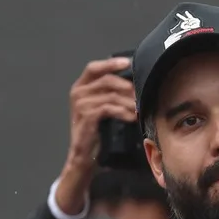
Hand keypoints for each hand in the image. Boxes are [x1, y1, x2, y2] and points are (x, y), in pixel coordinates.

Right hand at [56, 57, 135, 214]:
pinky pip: (109, 108)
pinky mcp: (86, 116)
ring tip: (138, 109)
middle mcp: (78, 93)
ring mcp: (80, 104)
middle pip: (106, 80)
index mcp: (80, 87)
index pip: (94, 67)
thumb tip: (134, 84)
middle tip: (140, 94)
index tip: (128, 62)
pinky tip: (132, 117)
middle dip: (126, 86)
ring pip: (110, 94)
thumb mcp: (103, 109)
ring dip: (128, 101)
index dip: (111, 63)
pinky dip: (123, 112)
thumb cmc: (96, 132)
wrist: (84, 156)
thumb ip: (111, 94)